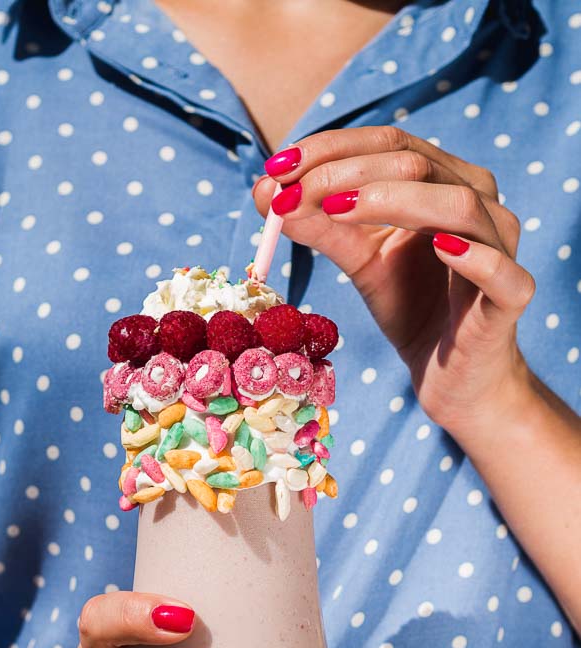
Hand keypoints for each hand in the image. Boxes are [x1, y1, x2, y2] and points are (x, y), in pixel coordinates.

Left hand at [254, 127, 536, 436]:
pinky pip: (498, 269)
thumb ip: (320, 226)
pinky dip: (471, 255)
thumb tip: (265, 192)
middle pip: (415, 163)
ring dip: (392, 201)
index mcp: (441, 181)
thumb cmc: (411, 309)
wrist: (451, 376)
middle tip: (291, 192)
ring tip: (336, 209)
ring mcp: (500, 245)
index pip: (388, 143)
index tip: (275, 168)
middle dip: (345, 173)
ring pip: (456, 203)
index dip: (330, 149)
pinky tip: (438, 249)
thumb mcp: (358, 261)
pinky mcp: (511, 295)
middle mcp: (476, 200)